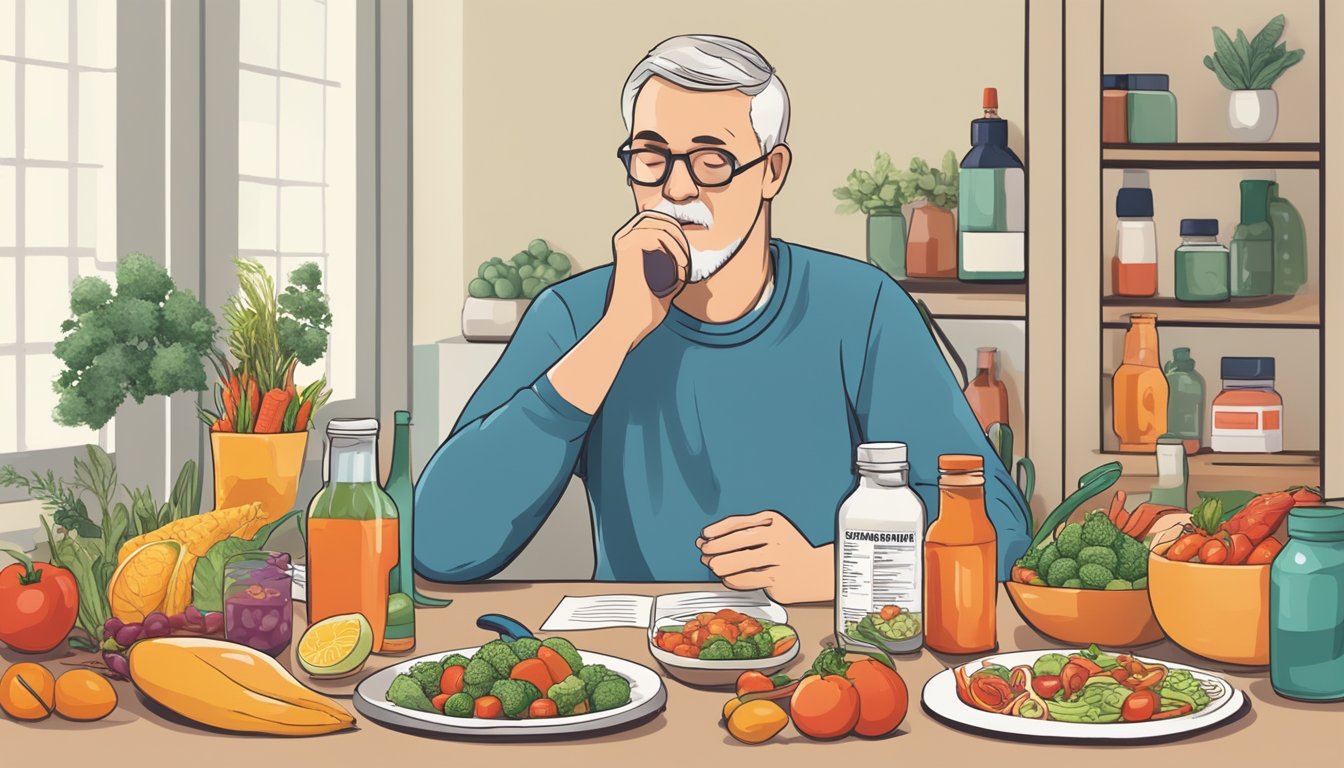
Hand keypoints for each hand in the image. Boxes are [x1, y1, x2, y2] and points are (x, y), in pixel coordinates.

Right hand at [603, 210, 690, 347]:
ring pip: (658, 223)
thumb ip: (672, 269)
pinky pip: (657, 234)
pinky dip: (674, 249)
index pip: (655, 219)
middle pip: (656, 215)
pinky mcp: (626, 247)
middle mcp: (623, 238)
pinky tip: (679, 267)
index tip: (691, 249)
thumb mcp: (665, 284)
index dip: (676, 227)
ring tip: (684, 265)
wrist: (628, 325)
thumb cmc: (644, 310)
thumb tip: (690, 261)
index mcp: (629, 244)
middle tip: (688, 256)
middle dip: (678, 231)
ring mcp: (623, 241)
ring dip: (678, 242)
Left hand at [695, 510, 833, 604]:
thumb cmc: (789, 549)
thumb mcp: (772, 531)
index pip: (738, 523)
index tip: (705, 535)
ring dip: (723, 565)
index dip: (717, 529)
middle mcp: (777, 538)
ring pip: (742, 561)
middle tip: (705, 553)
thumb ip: (744, 531)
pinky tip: (728, 578)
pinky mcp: (778, 580)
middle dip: (716, 547)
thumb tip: (708, 539)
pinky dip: (734, 580)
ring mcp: (778, 560)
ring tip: (714, 567)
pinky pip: (749, 580)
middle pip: (738, 541)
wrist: (818, 571)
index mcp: (773, 522)